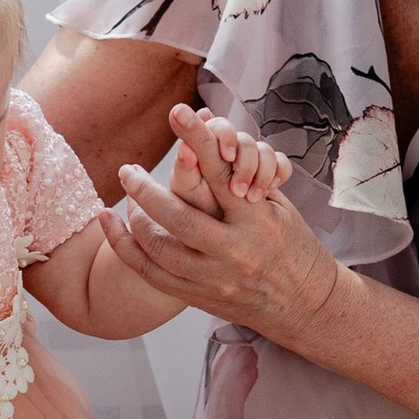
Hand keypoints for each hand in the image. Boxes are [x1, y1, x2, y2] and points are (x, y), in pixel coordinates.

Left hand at [103, 114, 341, 340]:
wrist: (307, 306)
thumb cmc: (293, 246)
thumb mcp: (280, 207)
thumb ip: (242, 179)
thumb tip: (206, 143)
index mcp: (258, 221)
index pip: (222, 173)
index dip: (198, 140)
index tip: (178, 113)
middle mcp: (236, 250)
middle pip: (179, 216)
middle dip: (145, 190)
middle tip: (127, 170)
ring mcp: (216, 279)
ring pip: (160, 248)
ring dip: (134, 220)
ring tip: (125, 197)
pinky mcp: (201, 299)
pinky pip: (152, 275)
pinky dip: (126, 249)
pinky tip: (112, 228)